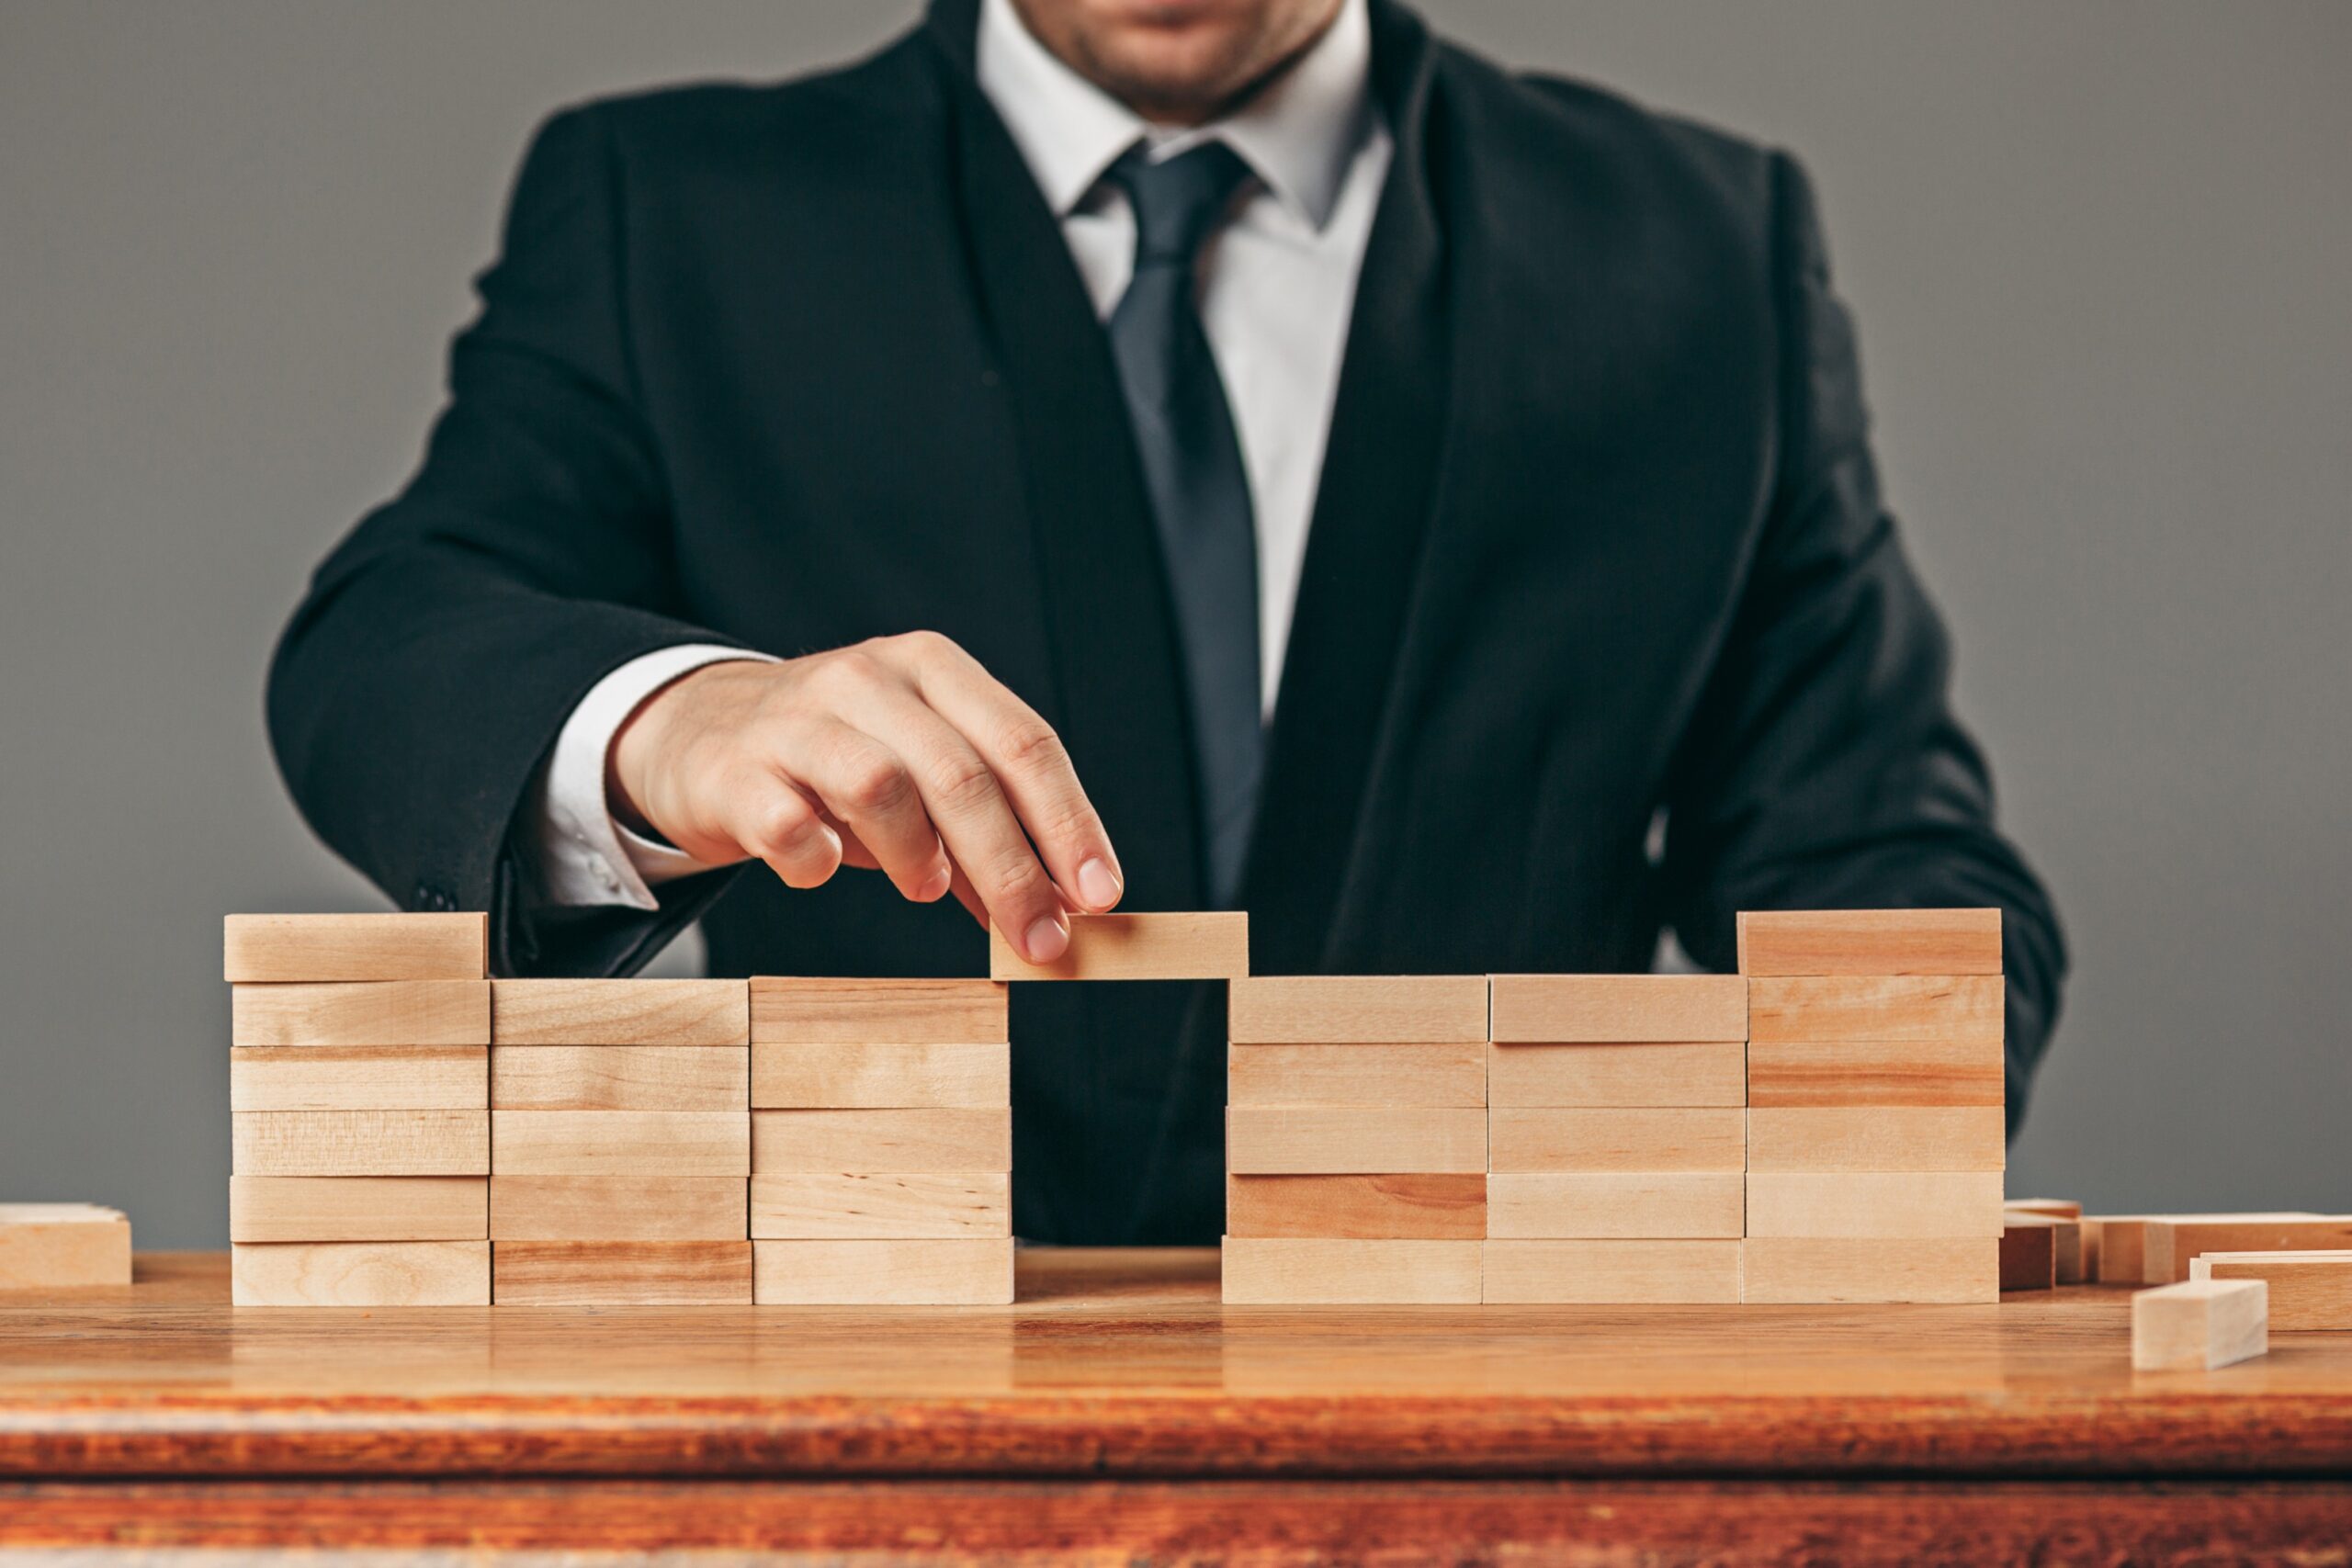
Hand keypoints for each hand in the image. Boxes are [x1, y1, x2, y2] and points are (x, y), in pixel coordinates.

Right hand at [607, 633, 1121, 962]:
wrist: (698, 734)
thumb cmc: (834, 765)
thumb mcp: (918, 780)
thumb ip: (983, 838)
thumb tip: (1059, 913)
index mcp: (933, 670)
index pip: (1024, 743)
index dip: (1070, 823)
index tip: (1102, 896)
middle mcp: (869, 680)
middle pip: (963, 774)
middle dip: (1014, 869)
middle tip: (1041, 939)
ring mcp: (796, 719)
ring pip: (882, 785)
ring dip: (920, 857)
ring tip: (925, 886)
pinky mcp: (734, 771)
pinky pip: (790, 824)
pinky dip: (819, 861)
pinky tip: (823, 868)